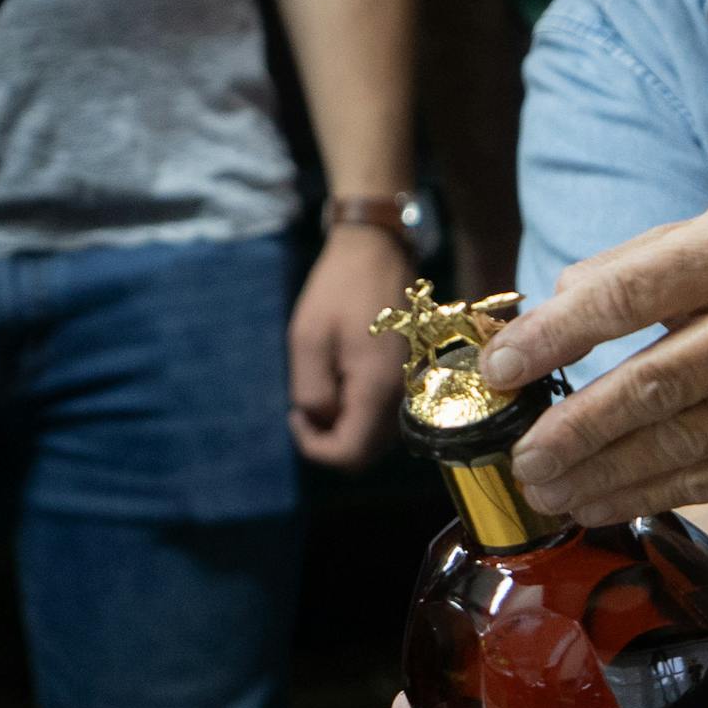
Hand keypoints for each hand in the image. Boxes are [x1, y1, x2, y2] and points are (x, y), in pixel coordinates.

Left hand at [289, 227, 413, 466]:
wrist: (376, 252)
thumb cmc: (337, 290)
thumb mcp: (308, 340)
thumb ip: (312, 391)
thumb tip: (320, 422)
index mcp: (377, 389)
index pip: (350, 455)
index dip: (315, 448)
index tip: (295, 415)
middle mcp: (403, 397)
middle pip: (366, 453)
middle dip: (329, 440)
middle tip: (304, 407)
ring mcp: (411, 389)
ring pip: (377, 438)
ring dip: (344, 427)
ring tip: (322, 388)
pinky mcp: (411, 379)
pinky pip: (385, 416)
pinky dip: (359, 412)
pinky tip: (341, 380)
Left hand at [486, 192, 707, 524]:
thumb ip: (634, 263)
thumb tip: (550, 302)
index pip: (629, 293)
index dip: (557, 335)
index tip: (501, 369)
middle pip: (659, 383)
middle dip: (579, 430)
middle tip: (522, 460)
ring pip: (692, 441)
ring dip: (611, 475)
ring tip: (551, 493)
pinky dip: (661, 494)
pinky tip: (608, 503)